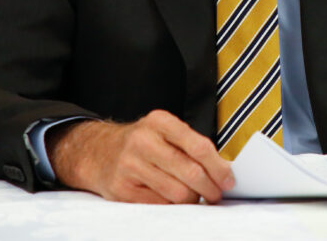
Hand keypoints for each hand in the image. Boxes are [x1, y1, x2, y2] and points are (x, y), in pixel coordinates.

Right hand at [49, 109, 233, 203]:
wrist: (98, 152)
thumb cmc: (142, 143)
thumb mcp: (165, 131)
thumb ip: (191, 146)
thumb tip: (222, 170)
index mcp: (160, 121)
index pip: (198, 146)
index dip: (218, 167)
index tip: (228, 179)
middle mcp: (143, 141)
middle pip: (190, 172)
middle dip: (209, 187)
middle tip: (216, 194)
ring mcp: (130, 166)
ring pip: (177, 193)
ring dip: (192, 199)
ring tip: (194, 195)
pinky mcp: (122, 190)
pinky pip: (159, 205)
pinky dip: (171, 205)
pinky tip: (172, 199)